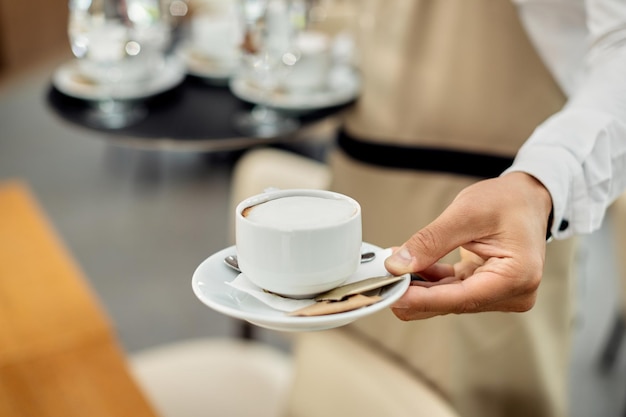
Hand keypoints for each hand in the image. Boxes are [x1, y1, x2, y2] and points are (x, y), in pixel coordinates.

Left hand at [384, 172, 552, 319]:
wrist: (526, 196)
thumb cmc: (508, 200)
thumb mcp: (465, 213)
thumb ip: (431, 241)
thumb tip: (398, 265)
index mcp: (517, 277)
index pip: (462, 297)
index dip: (424, 299)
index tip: (394, 296)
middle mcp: (512, 292)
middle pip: (453, 302)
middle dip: (416, 293)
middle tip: (382, 284)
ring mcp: (499, 293)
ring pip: (448, 298)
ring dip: (419, 286)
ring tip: (391, 270)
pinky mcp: (485, 287)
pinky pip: (451, 289)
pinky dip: (429, 279)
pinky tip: (407, 267)